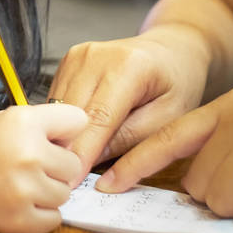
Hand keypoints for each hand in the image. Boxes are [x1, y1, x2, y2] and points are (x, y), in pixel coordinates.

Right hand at [0, 103, 85, 232]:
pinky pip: (54, 219)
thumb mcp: (5, 118)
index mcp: (25, 122)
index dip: (65, 131)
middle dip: (56, 166)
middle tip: (32, 166)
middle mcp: (29, 154)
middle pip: (74, 165)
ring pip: (64, 194)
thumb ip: (41, 123)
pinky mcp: (19, 220)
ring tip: (22, 184)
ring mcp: (25, 190)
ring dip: (48, 191)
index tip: (53, 139)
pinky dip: (41, 214)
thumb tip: (72, 139)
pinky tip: (21, 202)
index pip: (79, 121)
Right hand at [47, 25, 210, 182]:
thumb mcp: (169, 118)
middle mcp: (96, 55)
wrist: (171, 49)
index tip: (71, 182)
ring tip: (71, 159)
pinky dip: (62, 120)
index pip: (98, 118)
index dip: (83, 153)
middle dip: (68, 147)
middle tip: (67, 180)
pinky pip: (56, 99)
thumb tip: (90, 162)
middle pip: (71, 112)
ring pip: (57, 107)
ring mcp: (78, 55)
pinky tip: (75, 134)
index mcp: (128, 66)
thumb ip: (131, 139)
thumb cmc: (176, 84)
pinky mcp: (68, 60)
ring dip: (61, 134)